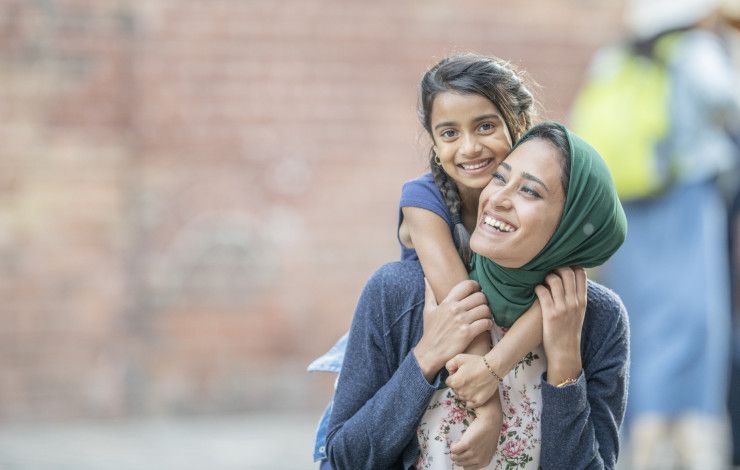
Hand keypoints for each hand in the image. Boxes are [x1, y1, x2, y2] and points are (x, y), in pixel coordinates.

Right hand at [414, 279, 492, 380]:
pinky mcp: (468, 333)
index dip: (475, 286)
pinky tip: (485, 326)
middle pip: (480, 296)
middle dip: (484, 301)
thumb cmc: (430, 331)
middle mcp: (455, 309)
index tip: (477, 291)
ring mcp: (462, 321)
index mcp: (447, 302)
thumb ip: (429, 294)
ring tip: (484, 317)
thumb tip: (426, 280)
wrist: (430, 352)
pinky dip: (488, 324)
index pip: (467, 285)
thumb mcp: (428, 310)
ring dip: (487, 313)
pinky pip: (486, 323)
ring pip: (485, 309)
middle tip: (482, 306)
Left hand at [445, 354, 498, 407]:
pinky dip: (470, 400)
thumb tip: (449, 372)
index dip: (454, 376)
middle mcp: (460, 392)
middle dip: (459, 384)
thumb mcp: (459, 358)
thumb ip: (449, 365)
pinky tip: (474, 392)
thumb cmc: (476, 362)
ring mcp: (469, 398)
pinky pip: (469, 404)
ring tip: (473, 383)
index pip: (449, 381)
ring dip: (464, 392)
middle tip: (468, 377)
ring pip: (461, 396)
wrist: (493, 368)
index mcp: (454, 382)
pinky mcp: (478, 402)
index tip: (461, 373)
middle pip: (455, 389)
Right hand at [450, 397, 501, 468]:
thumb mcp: (487, 450)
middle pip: (459, 463)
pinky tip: (456, 441)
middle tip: (458, 449)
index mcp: (484, 462)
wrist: (491, 422)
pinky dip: (453, 446)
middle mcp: (478, 459)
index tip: (462, 455)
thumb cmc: (488, 434)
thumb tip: (466, 460)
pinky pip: (453, 449)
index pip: (466, 468)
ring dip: (454, 451)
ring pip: (455, 457)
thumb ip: (479, 457)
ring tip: (457, 444)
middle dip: (456, 456)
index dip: (462, 461)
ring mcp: (473, 452)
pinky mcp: (467, 444)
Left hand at [535, 267, 586, 384]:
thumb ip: (576, 297)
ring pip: (554, 279)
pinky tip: (536, 290)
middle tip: (550, 272)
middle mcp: (574, 302)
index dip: (571, 266)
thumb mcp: (579, 313)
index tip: (562, 268)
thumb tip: (571, 280)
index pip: (581, 274)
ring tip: (542, 282)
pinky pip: (542, 292)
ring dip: (545, 277)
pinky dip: (537, 287)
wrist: (565, 352)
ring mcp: (562, 308)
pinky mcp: (550, 314)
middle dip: (557, 268)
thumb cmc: (569, 331)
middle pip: (567, 272)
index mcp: (582, 301)